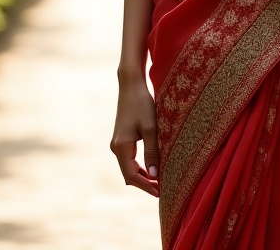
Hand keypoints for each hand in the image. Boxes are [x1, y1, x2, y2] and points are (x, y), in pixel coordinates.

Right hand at [110, 74, 159, 196]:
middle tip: (163, 190)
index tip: (160, 193)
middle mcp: (116, 147)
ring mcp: (117, 143)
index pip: (132, 176)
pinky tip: (152, 167)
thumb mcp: (150, 127)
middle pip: (129, 174)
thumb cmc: (142, 103)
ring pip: (129, 167)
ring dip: (143, 175)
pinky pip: (129, 159)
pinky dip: (140, 166)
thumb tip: (155, 174)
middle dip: (145, 183)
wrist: (131, 85)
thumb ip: (152, 151)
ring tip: (160, 181)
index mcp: (121, 147)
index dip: (146, 186)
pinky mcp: (121, 138)